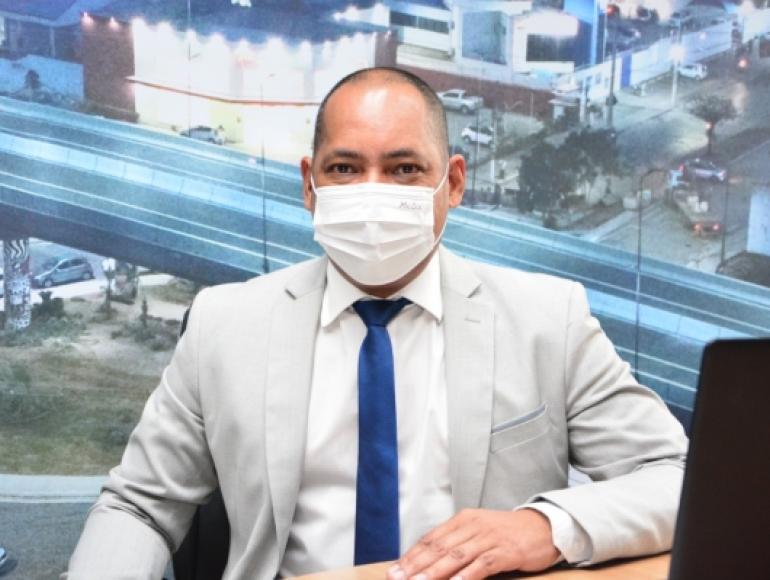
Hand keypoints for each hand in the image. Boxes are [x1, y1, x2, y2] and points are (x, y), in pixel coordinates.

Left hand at [386, 508, 559, 579]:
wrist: (544, 526)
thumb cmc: (506, 533)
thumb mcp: (478, 532)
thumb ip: (456, 543)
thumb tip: (429, 563)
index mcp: (463, 520)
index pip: (431, 539)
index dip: (411, 556)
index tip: (394, 571)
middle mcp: (473, 526)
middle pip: (439, 547)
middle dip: (416, 565)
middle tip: (398, 579)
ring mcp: (489, 537)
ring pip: (456, 556)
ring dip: (435, 572)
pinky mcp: (506, 551)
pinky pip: (483, 564)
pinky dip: (467, 576)